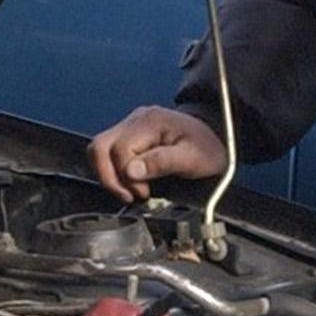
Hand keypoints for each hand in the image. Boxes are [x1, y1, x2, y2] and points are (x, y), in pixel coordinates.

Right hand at [89, 106, 230, 202]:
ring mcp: (130, 125)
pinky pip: (108, 153)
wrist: (216, 134)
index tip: (144, 192)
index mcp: (150, 122)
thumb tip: (131, 171)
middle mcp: (135, 120)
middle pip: (99, 147)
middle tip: (129, 195)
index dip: (128, 177)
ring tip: (130, 190)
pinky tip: (131, 182)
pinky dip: (113, 171)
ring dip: (109, 175)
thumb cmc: (208, 147)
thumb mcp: (194, 158)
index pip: (120, 151)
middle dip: (109, 177)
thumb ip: (163, 163)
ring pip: (98, 151)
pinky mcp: (129, 135)